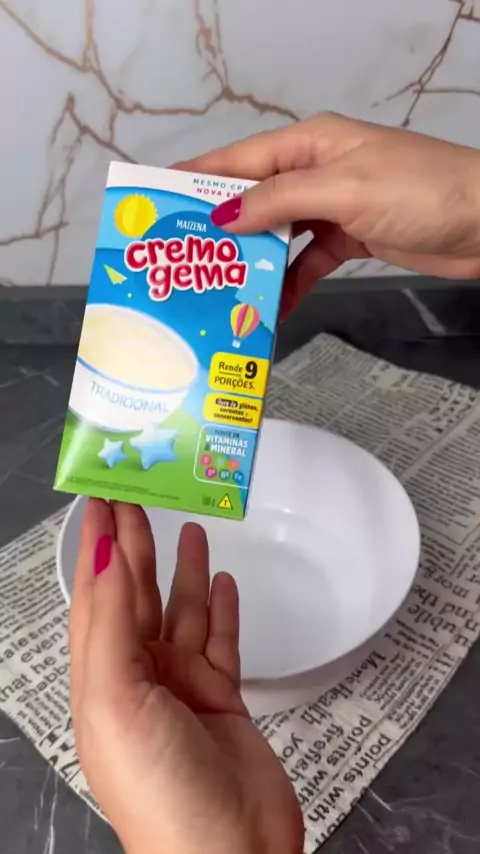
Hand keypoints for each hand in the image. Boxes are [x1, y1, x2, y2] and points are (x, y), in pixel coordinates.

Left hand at [69, 499, 302, 853]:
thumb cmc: (161, 790)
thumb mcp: (117, 700)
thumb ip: (110, 625)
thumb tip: (104, 558)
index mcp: (102, 678)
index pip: (96, 595)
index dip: (98, 545)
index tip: (101, 499)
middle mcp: (139, 677)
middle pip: (136, 594)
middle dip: (137, 543)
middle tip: (142, 495)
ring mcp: (182, 688)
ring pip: (181, 611)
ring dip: (183, 568)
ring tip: (190, 524)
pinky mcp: (222, 699)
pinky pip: (221, 641)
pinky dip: (223, 609)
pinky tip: (225, 581)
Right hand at [183, 112, 479, 317]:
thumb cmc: (420, 191)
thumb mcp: (342, 188)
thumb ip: (281, 199)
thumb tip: (225, 215)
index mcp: (311, 143)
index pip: (242, 160)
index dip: (200, 179)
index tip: (161, 199)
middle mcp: (317, 170)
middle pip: (256, 198)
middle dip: (221, 227)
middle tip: (183, 258)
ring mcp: (334, 206)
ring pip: (278, 234)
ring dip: (253, 260)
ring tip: (219, 289)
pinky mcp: (350, 237)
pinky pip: (307, 261)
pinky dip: (289, 281)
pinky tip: (271, 305)